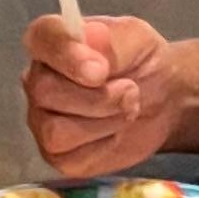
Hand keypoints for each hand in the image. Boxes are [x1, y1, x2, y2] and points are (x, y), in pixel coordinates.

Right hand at [22, 10, 183, 179]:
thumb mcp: (136, 39)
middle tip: (131, 90)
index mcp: (51, 40)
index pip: (41, 38)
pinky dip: (104, 145)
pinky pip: (71, 159)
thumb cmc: (140, 61)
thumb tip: (91, 63)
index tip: (99, 70)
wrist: (162, 98)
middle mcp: (37, 79)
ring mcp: (41, 119)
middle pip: (45, 91)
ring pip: (55, 131)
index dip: (65, 54)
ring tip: (127, 108)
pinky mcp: (55, 154)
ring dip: (104, 121)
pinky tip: (115, 130)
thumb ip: (112, 43)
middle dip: (99, 97)